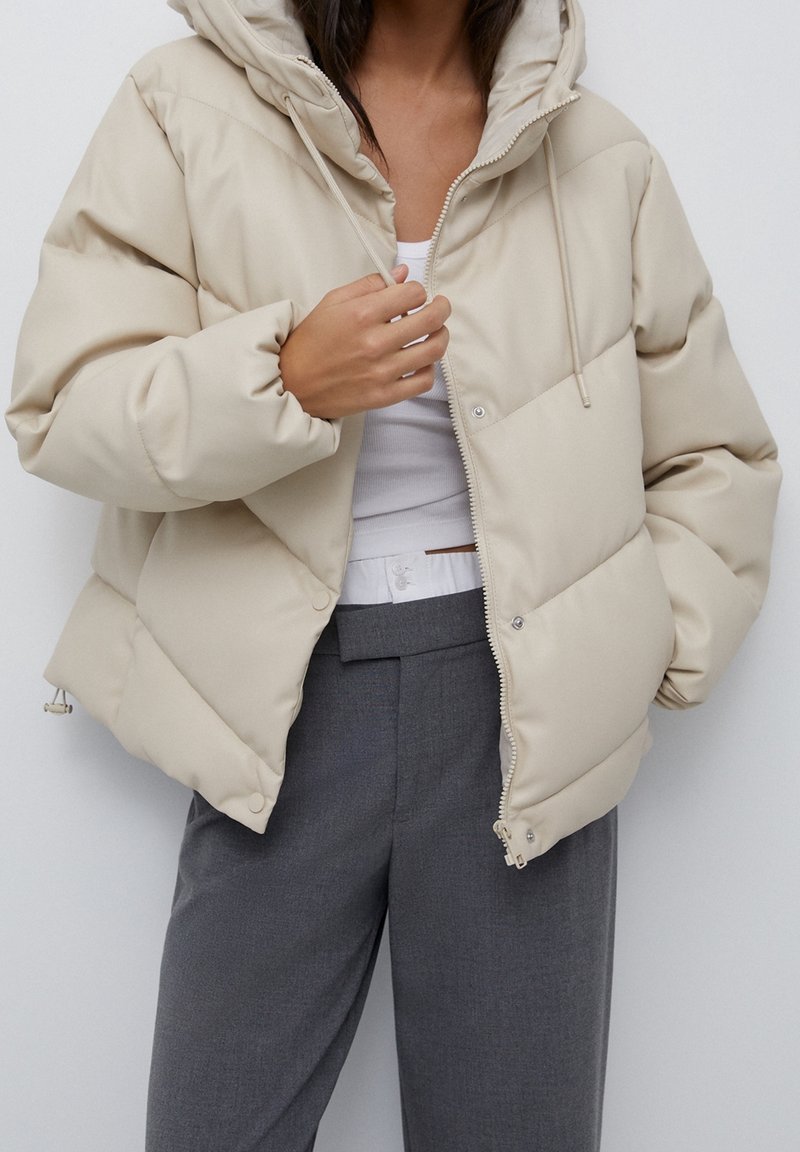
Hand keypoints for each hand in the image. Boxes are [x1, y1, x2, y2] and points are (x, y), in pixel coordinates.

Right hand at [278, 264, 450, 418]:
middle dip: (441, 308)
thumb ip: (369, 285)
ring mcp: (381, 372)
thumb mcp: (333, 302)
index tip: (412, 295)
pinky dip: (430, 369)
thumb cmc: (311, 341)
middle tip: (440, 307)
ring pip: (433, 350)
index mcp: (361, 314)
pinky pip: (424, 382)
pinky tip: (422, 361)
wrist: (292, 383)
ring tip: (436, 332)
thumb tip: (401, 274)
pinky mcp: (384, 395)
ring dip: (441, 336)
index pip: (413, 293)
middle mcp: (374, 343)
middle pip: (431, 320)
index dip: (417, 291)